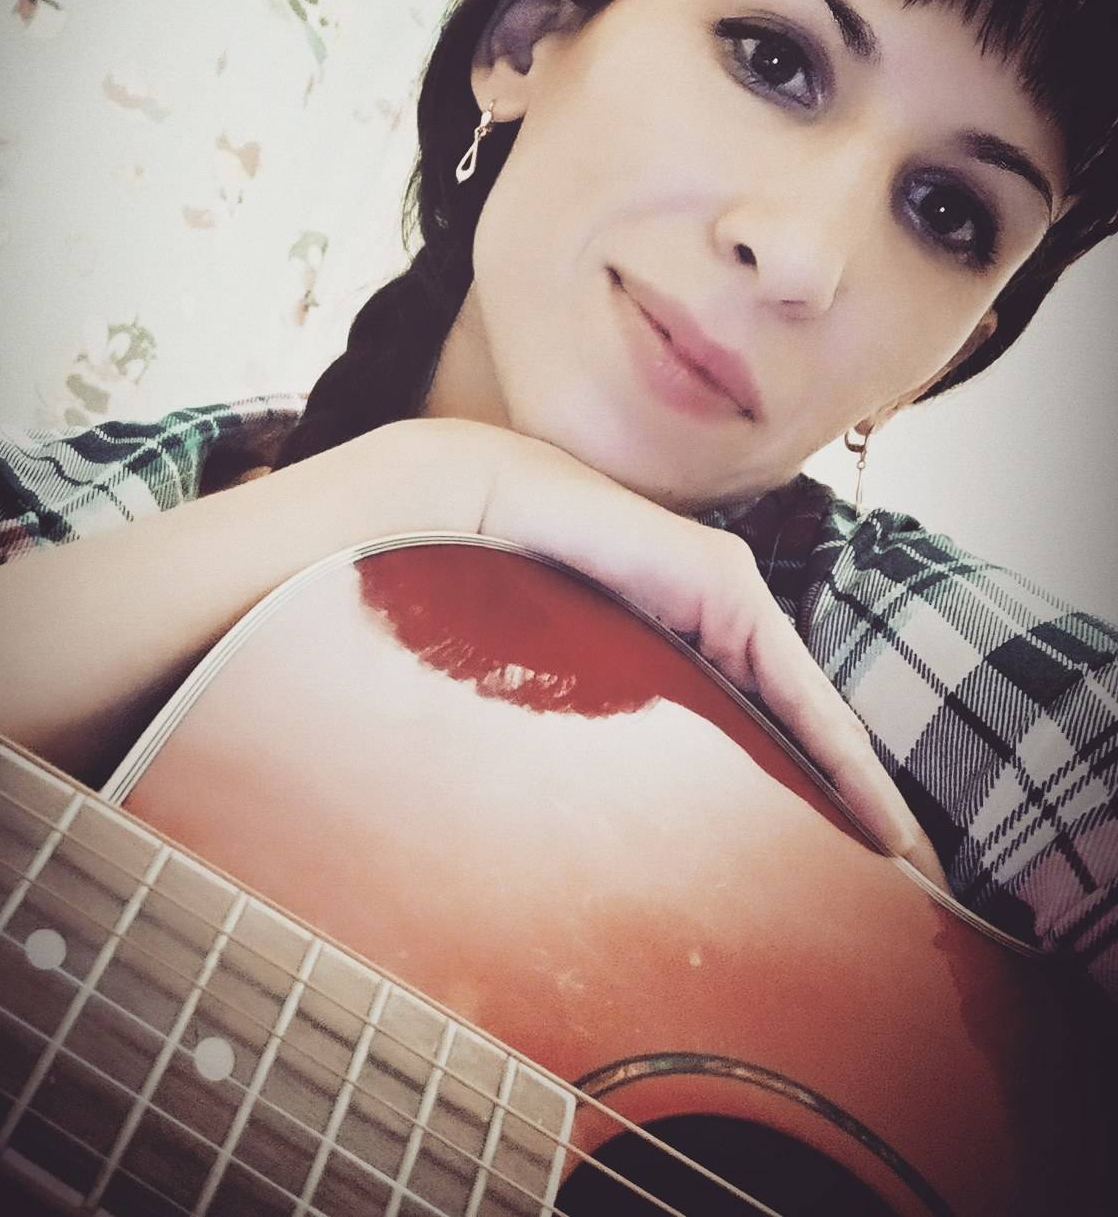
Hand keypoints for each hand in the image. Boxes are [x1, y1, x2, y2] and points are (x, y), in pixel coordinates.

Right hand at [469, 426, 947, 887]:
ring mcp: (728, 595)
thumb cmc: (510, 598)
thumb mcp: (587, 684)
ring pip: (804, 703)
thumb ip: (631, 726)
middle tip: (897, 858)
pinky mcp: (724, 585)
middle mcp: (722, 616)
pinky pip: (788, 681)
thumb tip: (642, 817)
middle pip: (798, 714)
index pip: (767, 722)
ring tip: (894, 841)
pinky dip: (830, 740)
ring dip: (850, 774)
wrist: (478, 517)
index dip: (812, 782)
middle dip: (845, 786)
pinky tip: (863, 790)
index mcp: (690, 642)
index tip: (850, 849)